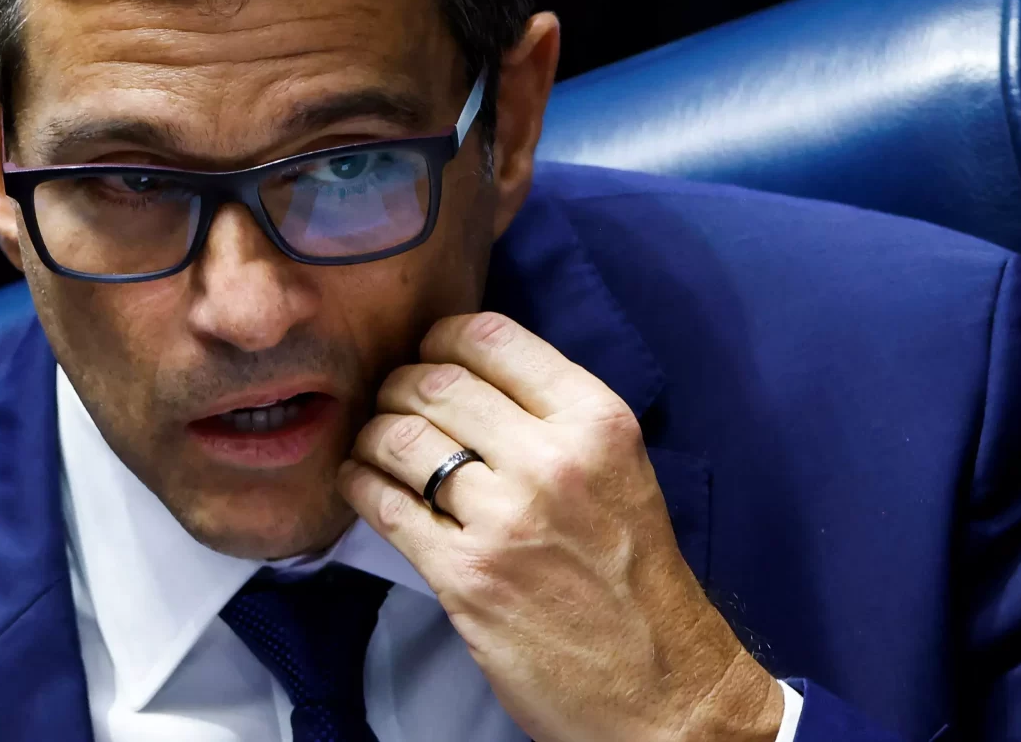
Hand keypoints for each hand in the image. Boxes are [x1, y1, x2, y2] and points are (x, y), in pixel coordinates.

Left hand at [339, 312, 782, 741]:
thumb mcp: (617, 465)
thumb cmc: (633, 573)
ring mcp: (505, 518)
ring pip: (399, 438)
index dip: (440, 339)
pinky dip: (360, 484)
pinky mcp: (466, 576)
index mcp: (596, 420)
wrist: (661, 684)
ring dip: (373, 436)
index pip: (489, 336)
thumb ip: (550, 414)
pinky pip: (385, 504)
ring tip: (375, 447)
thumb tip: (463, 371)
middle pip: (434, 382)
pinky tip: (361, 483)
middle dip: (399, 387)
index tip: (427, 355)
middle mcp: (552, 459)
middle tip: (393, 405)